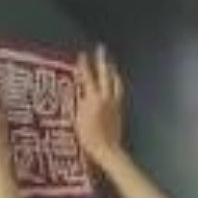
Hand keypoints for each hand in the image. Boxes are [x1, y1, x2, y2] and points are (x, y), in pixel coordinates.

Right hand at [75, 46, 124, 168]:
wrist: (107, 149)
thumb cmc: (88, 138)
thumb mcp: (77, 119)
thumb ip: (77, 103)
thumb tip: (77, 91)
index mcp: (93, 99)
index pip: (87, 77)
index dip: (84, 65)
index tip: (82, 54)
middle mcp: (106, 98)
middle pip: (105, 74)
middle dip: (102, 60)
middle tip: (101, 48)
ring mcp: (115, 103)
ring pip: (116, 82)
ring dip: (112, 71)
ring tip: (111, 64)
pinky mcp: (120, 110)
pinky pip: (119, 91)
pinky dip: (117, 83)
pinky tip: (116, 83)